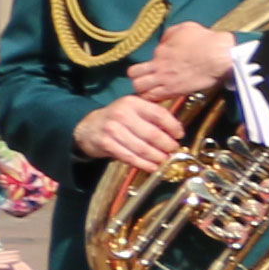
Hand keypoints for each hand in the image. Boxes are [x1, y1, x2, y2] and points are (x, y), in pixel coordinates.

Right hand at [72, 95, 186, 170]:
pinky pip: (130, 157)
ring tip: (164, 160)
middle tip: (173, 150)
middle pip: (152, 134)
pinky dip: (144, 164)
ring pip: (142, 148)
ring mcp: (112, 129)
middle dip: (167, 145)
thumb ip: (152, 115)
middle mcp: (122, 114)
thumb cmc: (118, 119)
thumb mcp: (133, 110)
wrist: (89, 127)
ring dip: (157, 157)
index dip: (173, 126)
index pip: (159, 114)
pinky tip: (152, 166)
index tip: (179, 135)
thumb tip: (177, 130)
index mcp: (132, 103)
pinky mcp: (106, 143)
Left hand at [131, 20, 239, 103]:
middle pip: (133, 74)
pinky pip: (153, 98)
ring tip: (152, 89)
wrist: (220, 56)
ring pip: (139, 88)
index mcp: (161, 50)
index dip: (148, 64)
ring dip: (144, 89)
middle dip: (138, 76)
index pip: (144, 58)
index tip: (156, 67)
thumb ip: (170, 35)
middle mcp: (158, 65)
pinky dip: (153, 98)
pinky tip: (160, 96)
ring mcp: (165, 79)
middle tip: (146, 78)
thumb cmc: (206, 41)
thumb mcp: (185, 28)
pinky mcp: (174, 90)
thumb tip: (165, 41)